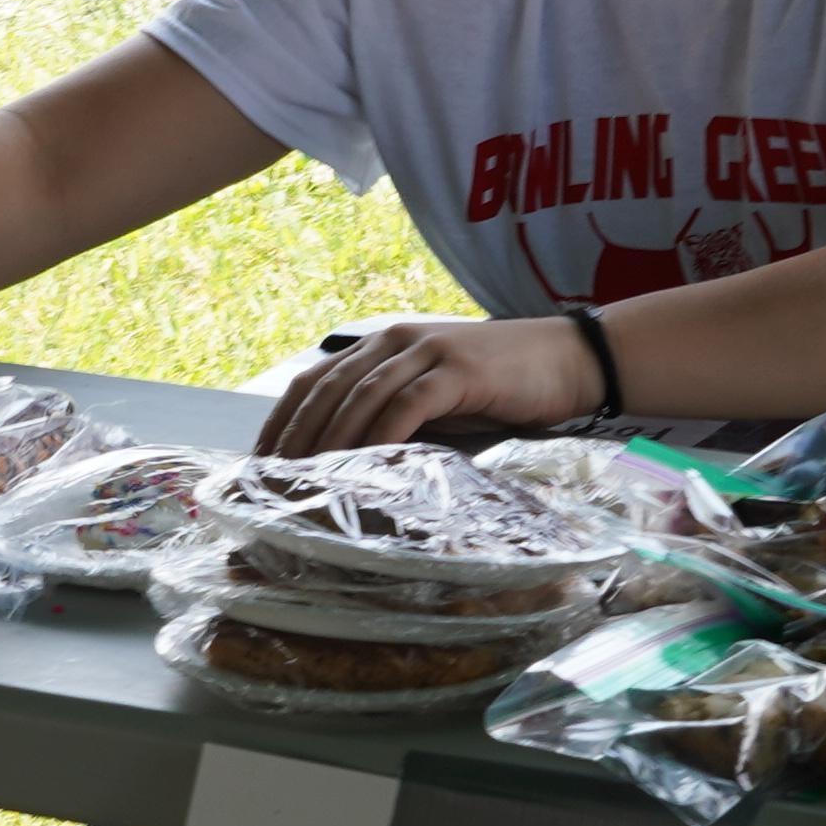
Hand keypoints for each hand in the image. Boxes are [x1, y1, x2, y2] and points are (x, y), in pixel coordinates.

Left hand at [257, 316, 600, 456]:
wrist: (568, 359)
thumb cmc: (501, 387)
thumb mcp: (435, 399)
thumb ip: (393, 416)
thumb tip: (347, 466)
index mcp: (380, 345)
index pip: (311, 382)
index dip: (279, 423)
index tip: (258, 466)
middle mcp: (394, 341)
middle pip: (325, 390)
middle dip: (293, 439)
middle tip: (270, 485)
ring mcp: (425, 352)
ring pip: (359, 397)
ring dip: (329, 442)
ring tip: (306, 482)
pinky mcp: (456, 371)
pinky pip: (406, 405)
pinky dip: (380, 437)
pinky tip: (364, 467)